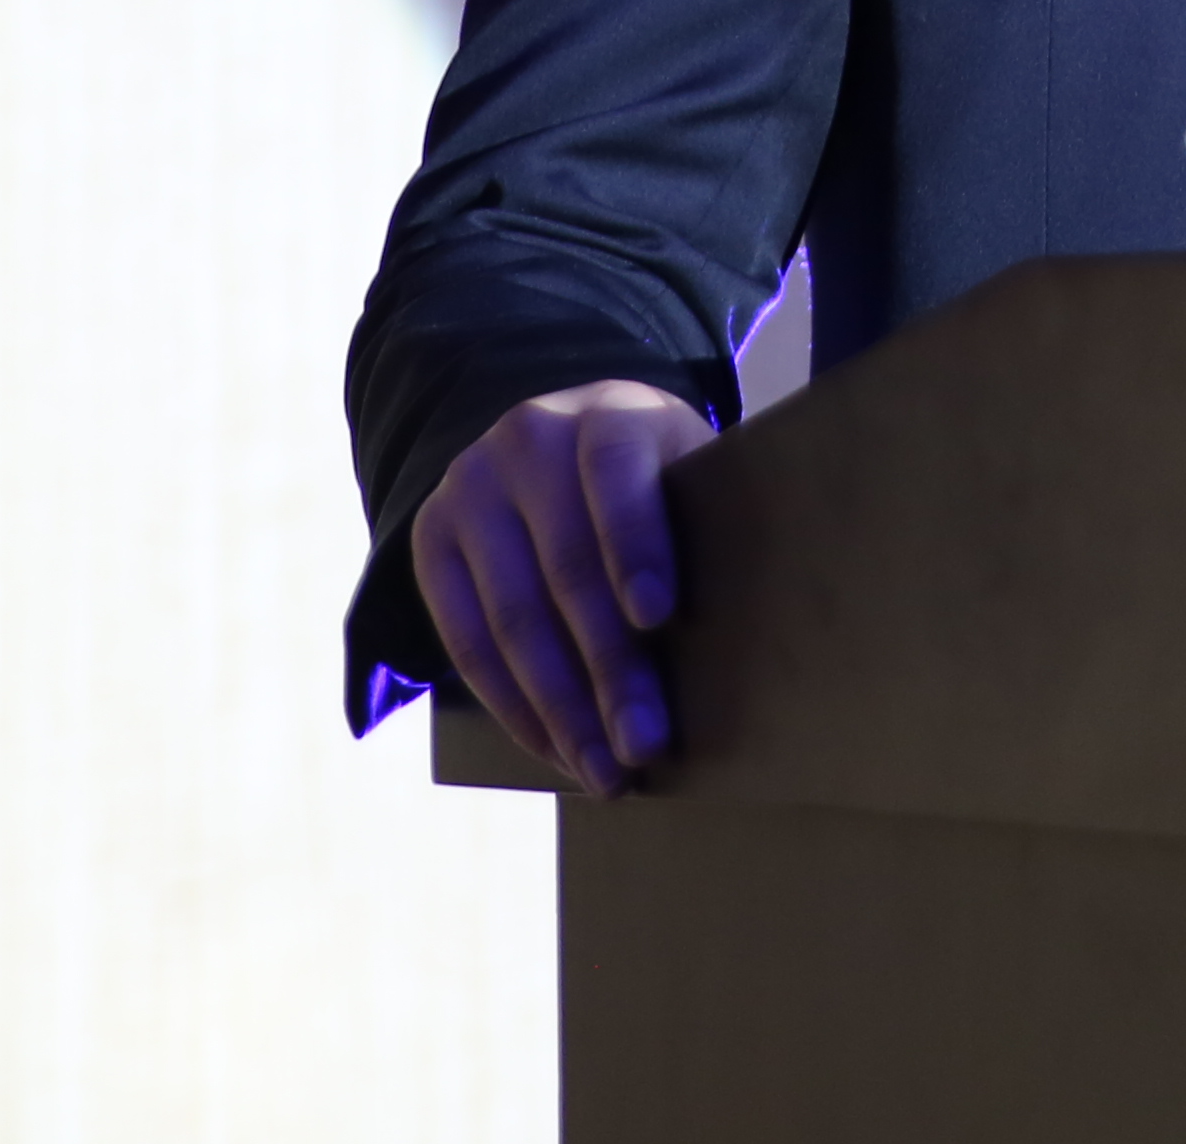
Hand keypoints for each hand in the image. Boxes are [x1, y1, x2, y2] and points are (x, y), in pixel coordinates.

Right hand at [410, 378, 713, 795]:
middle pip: (567, 568)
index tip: (658, 616)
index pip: (617, 474)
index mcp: (608, 413)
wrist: (559, 438)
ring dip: (560, 709)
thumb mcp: (683, 468)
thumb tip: (754, 636)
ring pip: (512, 617)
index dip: (635, 544)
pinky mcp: (432, 538)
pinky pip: (465, 640)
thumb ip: (702, 524)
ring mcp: (471, 486)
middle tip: (645, 744)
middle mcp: (530, 439)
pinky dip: (512, 705)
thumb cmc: (654, 477)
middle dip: (609, 669)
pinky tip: (553, 748)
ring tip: (604, 771)